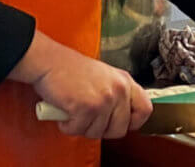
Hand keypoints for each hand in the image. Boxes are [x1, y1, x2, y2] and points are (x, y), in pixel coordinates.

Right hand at [10, 31, 151, 138]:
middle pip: (120, 129)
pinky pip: (78, 130)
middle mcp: (118, 90)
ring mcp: (104, 99)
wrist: (49, 61)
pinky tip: (65, 112)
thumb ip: (116, 94)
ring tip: (74, 111)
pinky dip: (68, 126)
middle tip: (88, 120)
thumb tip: (121, 118)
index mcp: (124, 81)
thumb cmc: (70, 69)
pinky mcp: (86, 107)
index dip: (133, 122)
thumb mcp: (104, 76)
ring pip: (98, 133)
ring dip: (82, 127)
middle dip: (101, 130)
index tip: (120, 123)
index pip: (145, 109)